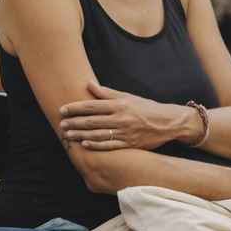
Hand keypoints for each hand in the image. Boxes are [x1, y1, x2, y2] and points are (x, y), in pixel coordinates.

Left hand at [59, 83, 195, 150]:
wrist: (168, 122)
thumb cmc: (146, 108)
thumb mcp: (128, 97)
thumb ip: (107, 93)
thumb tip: (89, 84)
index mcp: (120, 105)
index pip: (92, 106)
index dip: (76, 108)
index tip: (63, 109)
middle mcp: (121, 118)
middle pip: (92, 121)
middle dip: (75, 122)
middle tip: (61, 123)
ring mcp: (125, 133)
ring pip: (98, 134)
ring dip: (81, 134)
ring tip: (68, 134)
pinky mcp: (130, 144)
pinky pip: (110, 146)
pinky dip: (96, 145)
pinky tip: (84, 144)